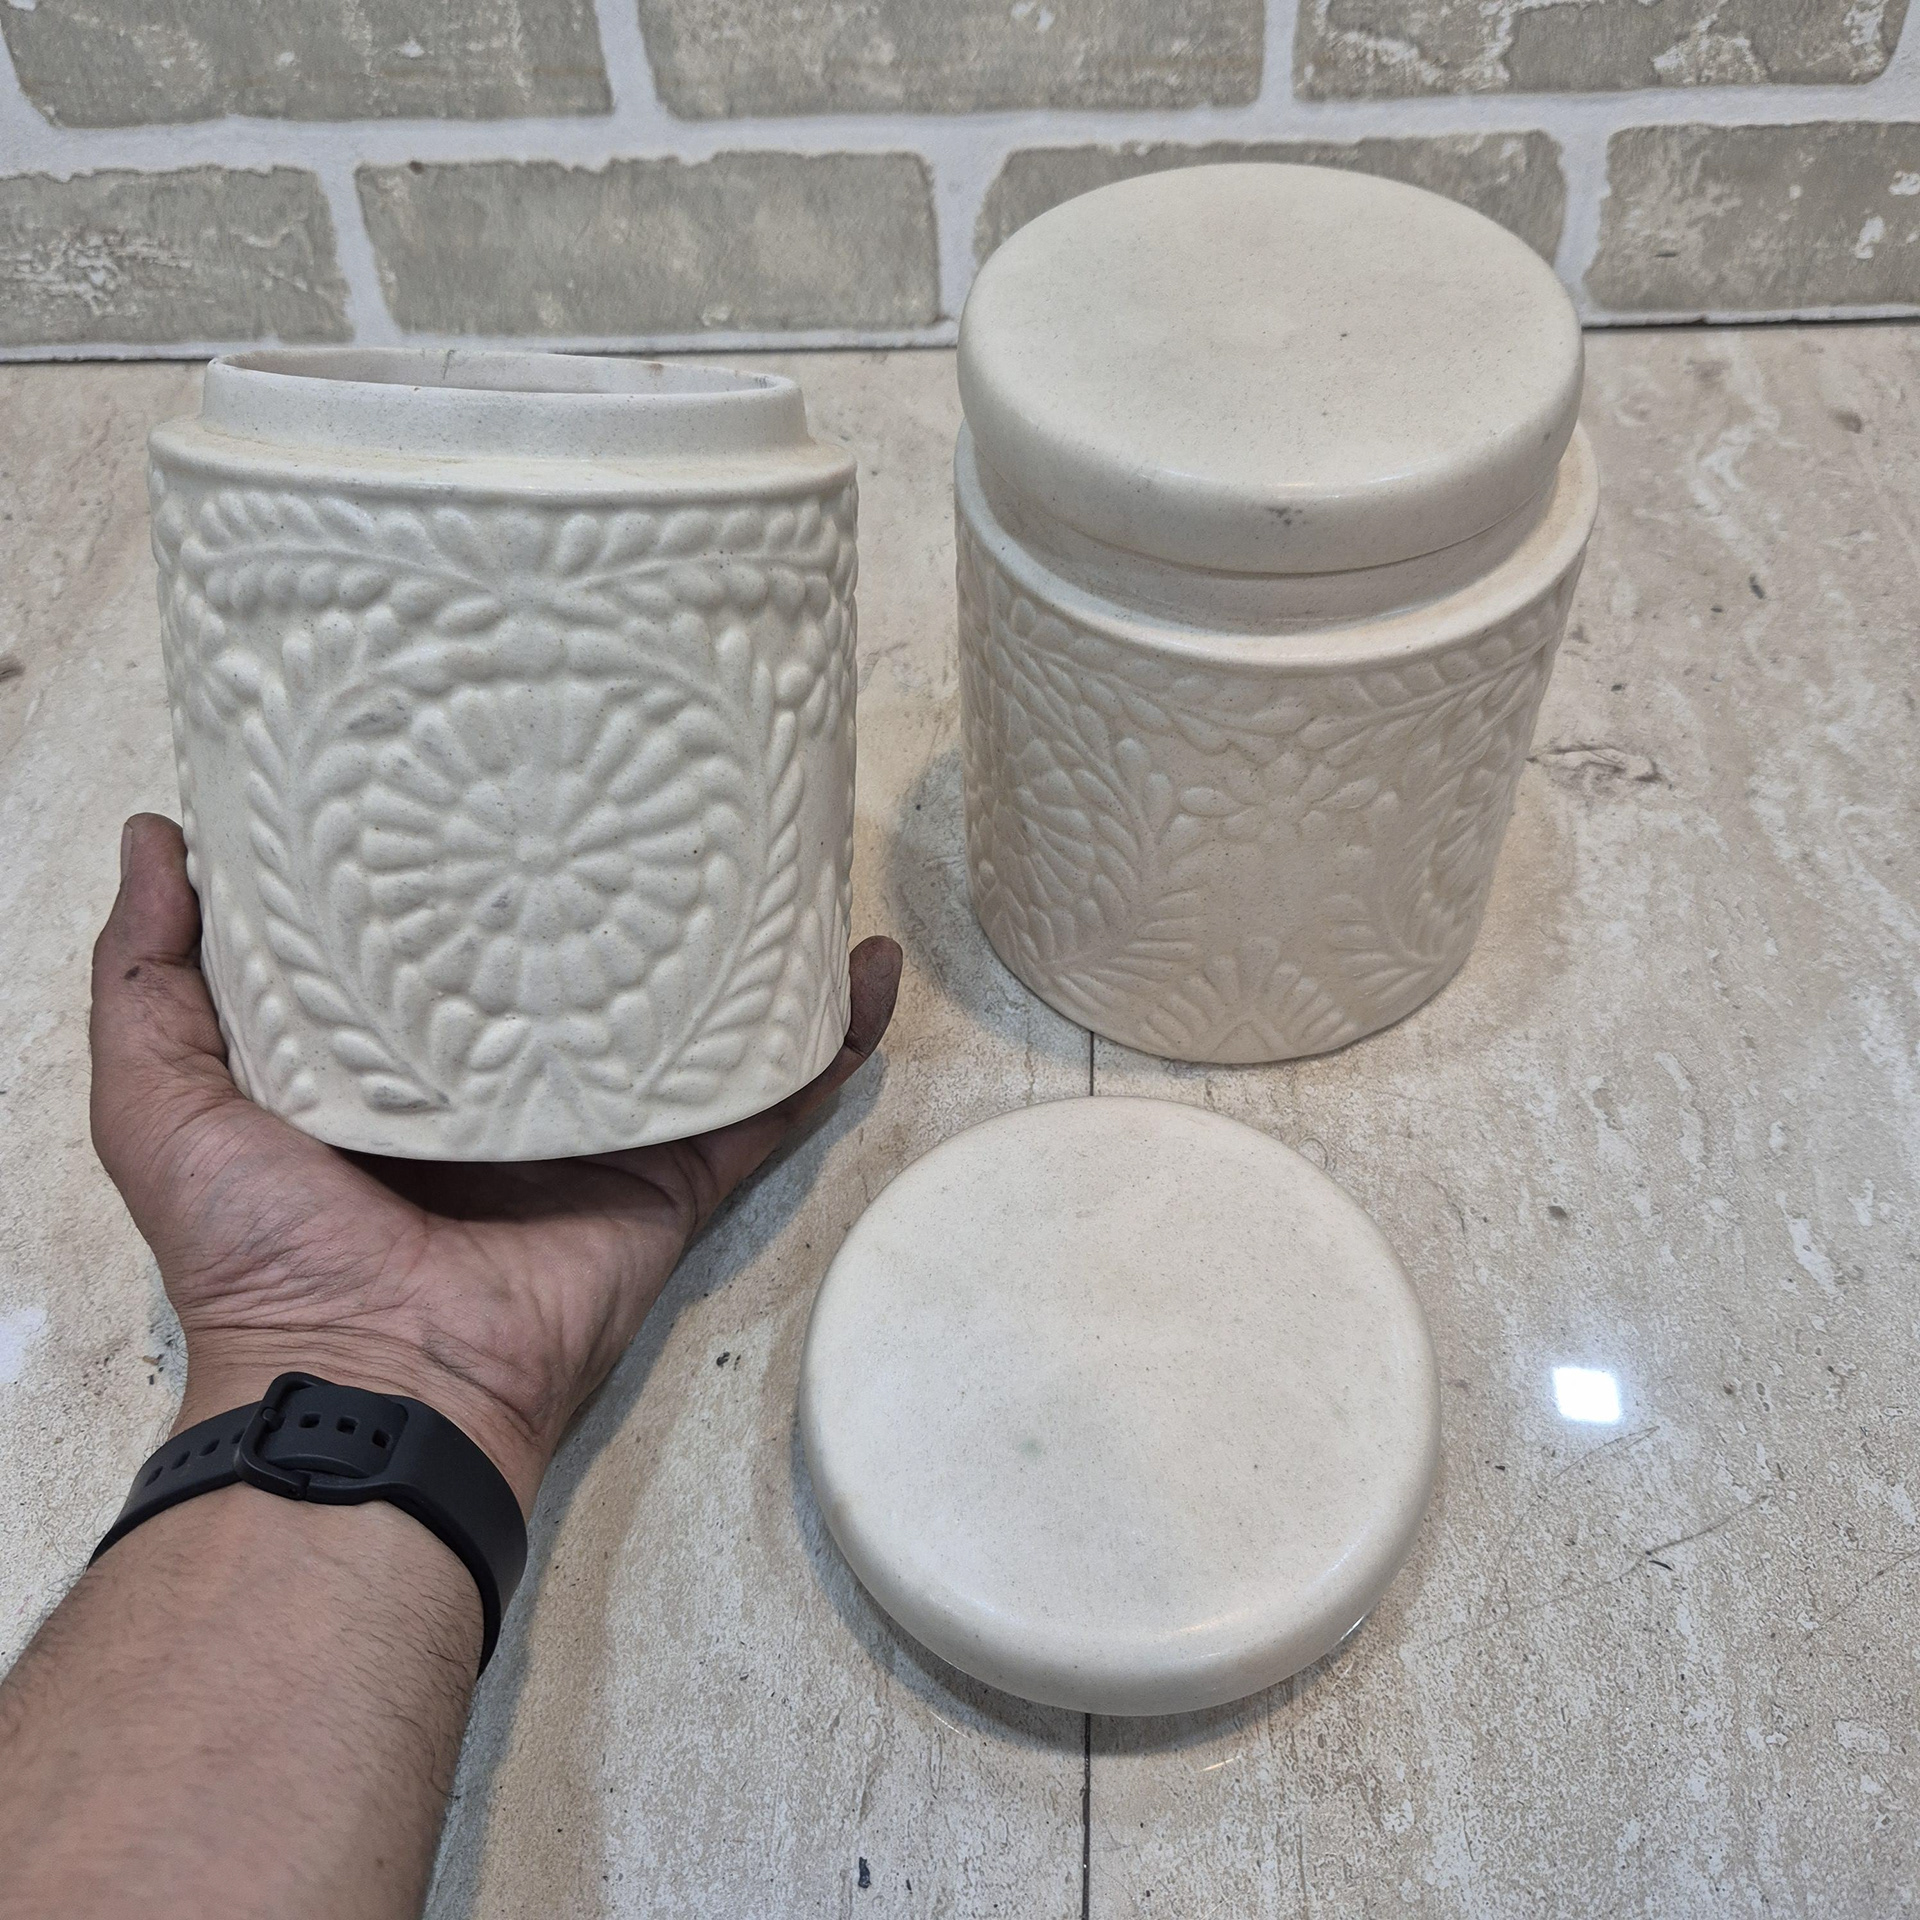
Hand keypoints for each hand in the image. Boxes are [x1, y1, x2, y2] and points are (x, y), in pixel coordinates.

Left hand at [91, 814, 900, 1509]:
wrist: (375, 1381)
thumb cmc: (266, 1251)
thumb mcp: (164, 1100)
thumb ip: (148, 977)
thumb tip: (162, 832)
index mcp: (406, 1061)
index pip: (454, 932)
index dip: (482, 852)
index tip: (516, 761)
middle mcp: (515, 1084)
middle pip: (592, 963)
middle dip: (632, 881)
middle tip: (669, 782)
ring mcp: (608, 1130)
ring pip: (696, 1018)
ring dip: (749, 946)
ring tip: (787, 850)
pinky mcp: (676, 1175)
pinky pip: (769, 1100)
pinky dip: (827, 1041)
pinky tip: (864, 968)